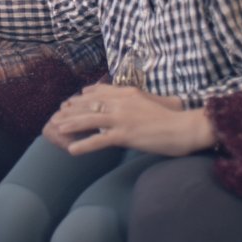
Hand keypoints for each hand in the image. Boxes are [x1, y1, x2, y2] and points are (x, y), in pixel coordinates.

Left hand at [46, 84, 211, 156]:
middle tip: (56, 115)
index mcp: (128, 93)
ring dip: (71, 123)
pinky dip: (83, 145)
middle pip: (89, 103)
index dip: (81, 97)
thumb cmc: (171, 119)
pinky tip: (72, 150)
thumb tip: (122, 101)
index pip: (98, 91)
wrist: (185, 128)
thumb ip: (133, 100)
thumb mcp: (149, 102)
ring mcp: (122, 118)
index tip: (69, 102)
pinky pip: (99, 140)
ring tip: (56, 128)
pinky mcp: (125, 134)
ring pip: (89, 118)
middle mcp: (122, 102)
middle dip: (71, 109)